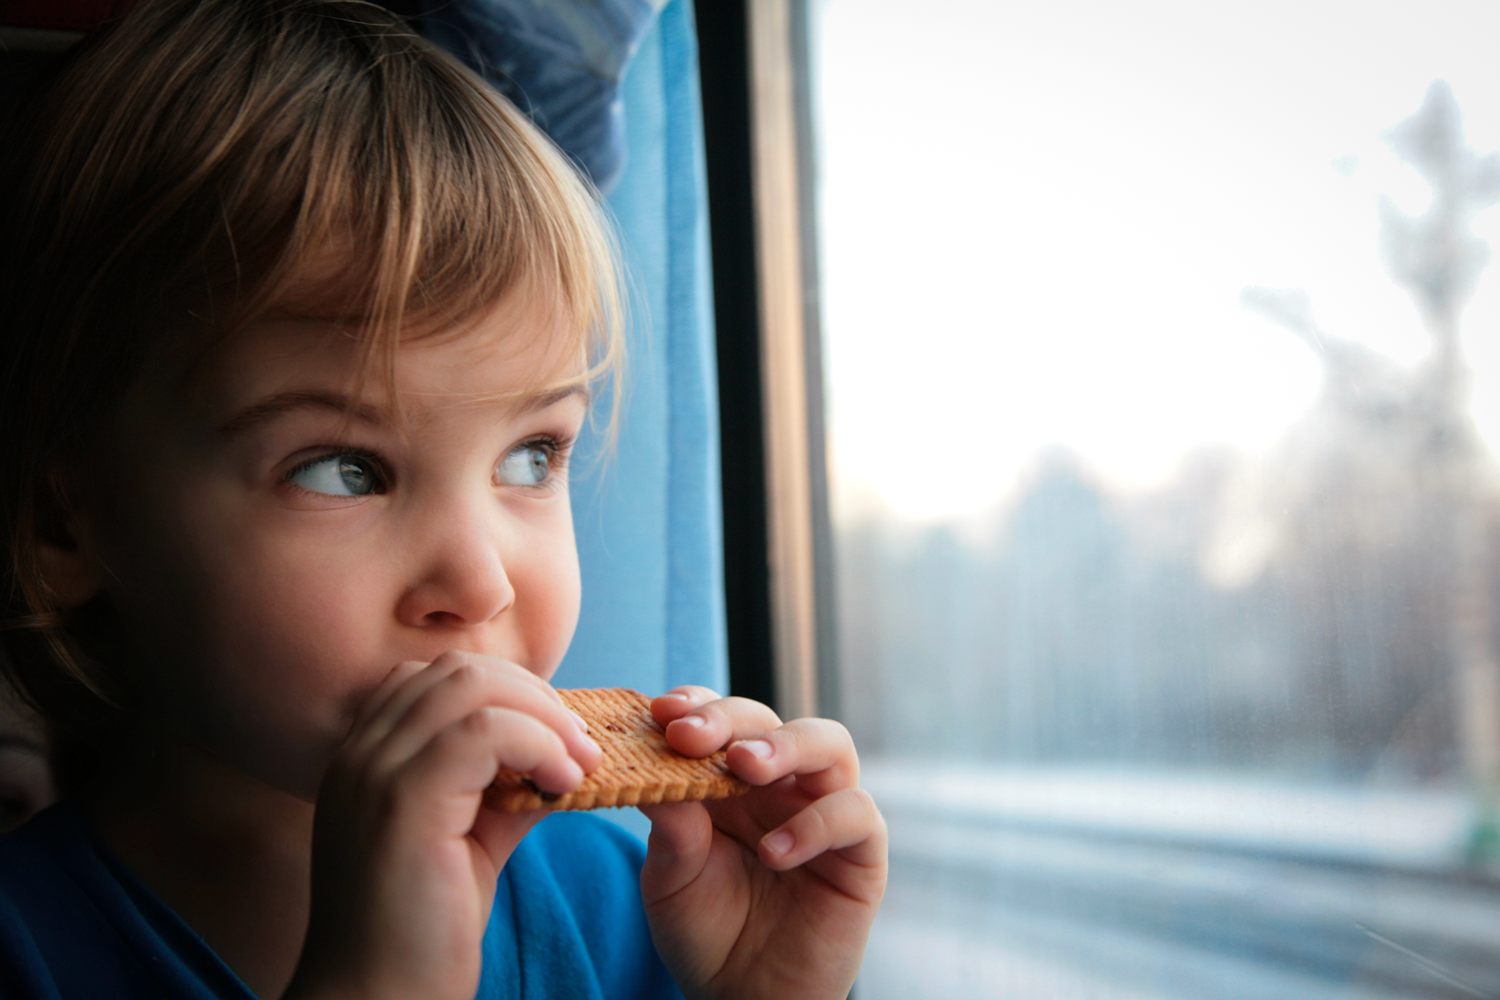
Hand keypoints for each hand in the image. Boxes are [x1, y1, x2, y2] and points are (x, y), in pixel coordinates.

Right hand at [281, 653, 601, 999]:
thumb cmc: (423, 931)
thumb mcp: (470, 838)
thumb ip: (503, 787)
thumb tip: (561, 753)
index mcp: (365, 758)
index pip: (437, 678)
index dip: (506, 692)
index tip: (554, 736)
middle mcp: (358, 753)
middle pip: (458, 669)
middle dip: (534, 696)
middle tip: (580, 746)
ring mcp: (373, 772)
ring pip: (473, 687)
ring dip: (543, 717)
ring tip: (578, 766)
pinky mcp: (402, 801)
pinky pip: (485, 731)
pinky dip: (539, 744)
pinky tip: (563, 786)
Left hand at [639, 688, 886, 999]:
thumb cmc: (704, 932)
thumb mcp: (670, 880)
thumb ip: (670, 828)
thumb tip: (652, 769)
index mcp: (728, 779)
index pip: (718, 718)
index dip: (695, 704)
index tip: (661, 712)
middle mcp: (779, 784)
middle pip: (768, 719)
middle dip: (728, 719)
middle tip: (690, 735)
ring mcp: (823, 810)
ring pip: (829, 743)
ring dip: (786, 744)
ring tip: (745, 766)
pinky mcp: (860, 851)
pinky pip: (856, 812)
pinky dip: (816, 822)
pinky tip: (773, 853)